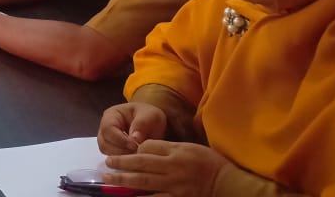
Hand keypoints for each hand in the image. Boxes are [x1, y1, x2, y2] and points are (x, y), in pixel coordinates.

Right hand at [97, 102, 167, 154]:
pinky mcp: (112, 152)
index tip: (135, 145)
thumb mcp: (151, 115)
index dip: (120, 139)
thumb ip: (142, 124)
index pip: (108, 129)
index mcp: (111, 115)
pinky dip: (124, 162)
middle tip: (138, 153)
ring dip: (122, 158)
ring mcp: (107, 141)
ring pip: (107, 153)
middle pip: (104, 143)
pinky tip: (135, 160)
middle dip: (121, 151)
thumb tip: (134, 138)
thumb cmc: (150, 116)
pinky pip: (113, 160)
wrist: (153, 124)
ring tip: (138, 156)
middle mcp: (105, 129)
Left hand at [103, 140, 231, 196]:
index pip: (149, 148)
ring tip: (109, 180)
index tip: (123, 152)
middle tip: (107, 162)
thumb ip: (168, 148)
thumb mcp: (190, 147)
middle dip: (121, 164)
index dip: (134, 150)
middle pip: (141, 165)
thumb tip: (144, 148)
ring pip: (144, 183)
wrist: (227, 184)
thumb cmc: (209, 163)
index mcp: (176, 153)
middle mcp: (173, 169)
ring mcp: (174, 186)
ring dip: (124, 181)